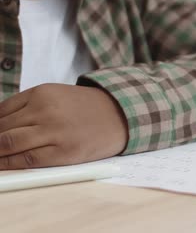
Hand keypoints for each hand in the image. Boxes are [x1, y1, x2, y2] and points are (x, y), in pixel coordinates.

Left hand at [0, 84, 127, 168]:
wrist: (120, 115)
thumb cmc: (85, 108)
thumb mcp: (56, 95)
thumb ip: (28, 106)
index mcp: (42, 93)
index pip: (1, 111)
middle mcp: (45, 110)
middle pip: (2, 128)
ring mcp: (55, 132)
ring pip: (8, 144)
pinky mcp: (64, 152)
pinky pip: (27, 159)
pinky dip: (10, 163)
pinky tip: (4, 164)